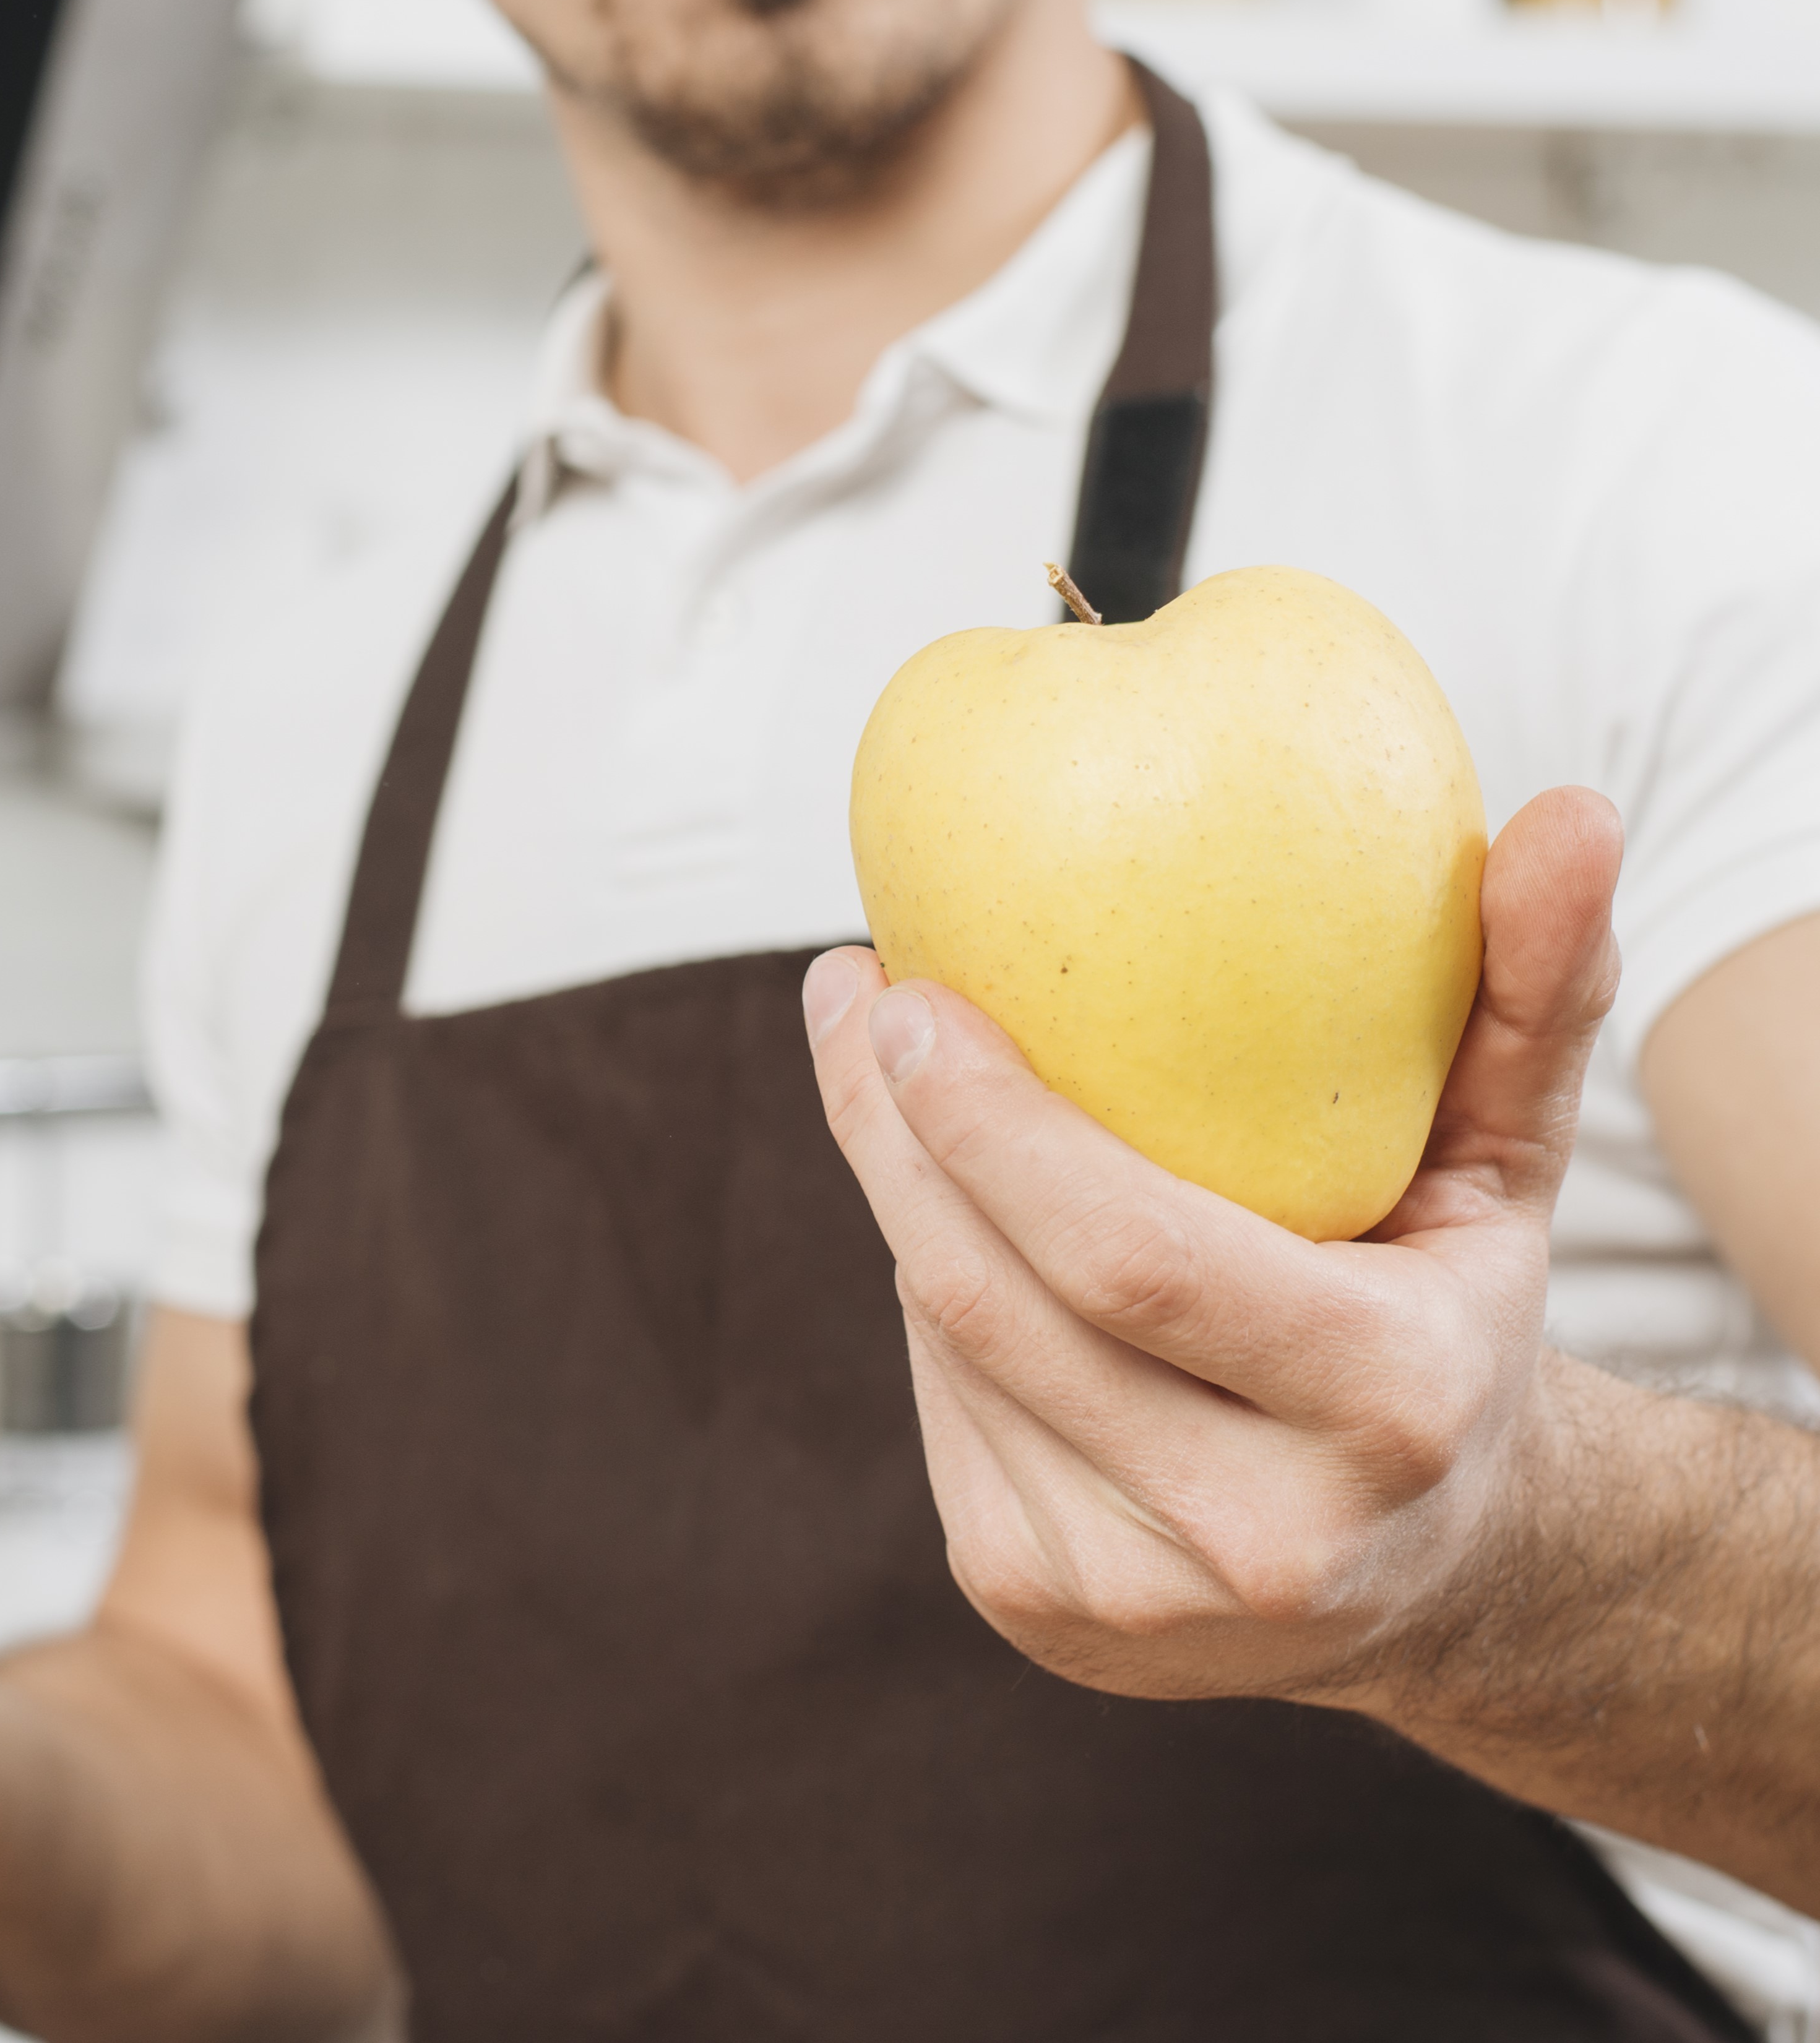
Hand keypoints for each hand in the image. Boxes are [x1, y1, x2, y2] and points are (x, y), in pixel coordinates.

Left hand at [803, 786, 1622, 1712]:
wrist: (1444, 1564)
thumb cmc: (1456, 1305)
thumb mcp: (1513, 1161)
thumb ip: (1535, 990)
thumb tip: (1569, 811)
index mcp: (1385, 1406)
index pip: (1132, 1254)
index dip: (988, 1123)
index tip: (901, 985)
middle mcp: (1258, 1531)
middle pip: (994, 1302)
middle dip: (887, 1131)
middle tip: (851, 991)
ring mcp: (1132, 1600)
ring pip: (949, 1347)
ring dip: (905, 1197)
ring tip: (893, 1075)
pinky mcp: (1044, 1610)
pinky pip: (943, 1407)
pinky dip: (936, 1291)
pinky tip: (962, 1219)